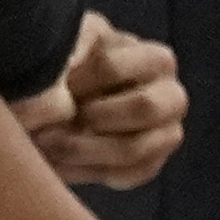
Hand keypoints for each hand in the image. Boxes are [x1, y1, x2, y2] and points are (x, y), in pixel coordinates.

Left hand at [23, 18, 185, 191]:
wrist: (74, 101)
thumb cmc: (78, 66)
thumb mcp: (75, 43)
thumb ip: (74, 43)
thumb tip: (67, 63)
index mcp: (157, 60)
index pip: (112, 66)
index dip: (73, 78)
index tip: (50, 85)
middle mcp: (172, 97)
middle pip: (143, 108)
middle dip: (92, 115)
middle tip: (58, 117)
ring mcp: (167, 135)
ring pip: (132, 149)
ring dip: (83, 148)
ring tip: (47, 143)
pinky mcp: (150, 166)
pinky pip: (124, 176)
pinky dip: (85, 170)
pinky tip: (56, 162)